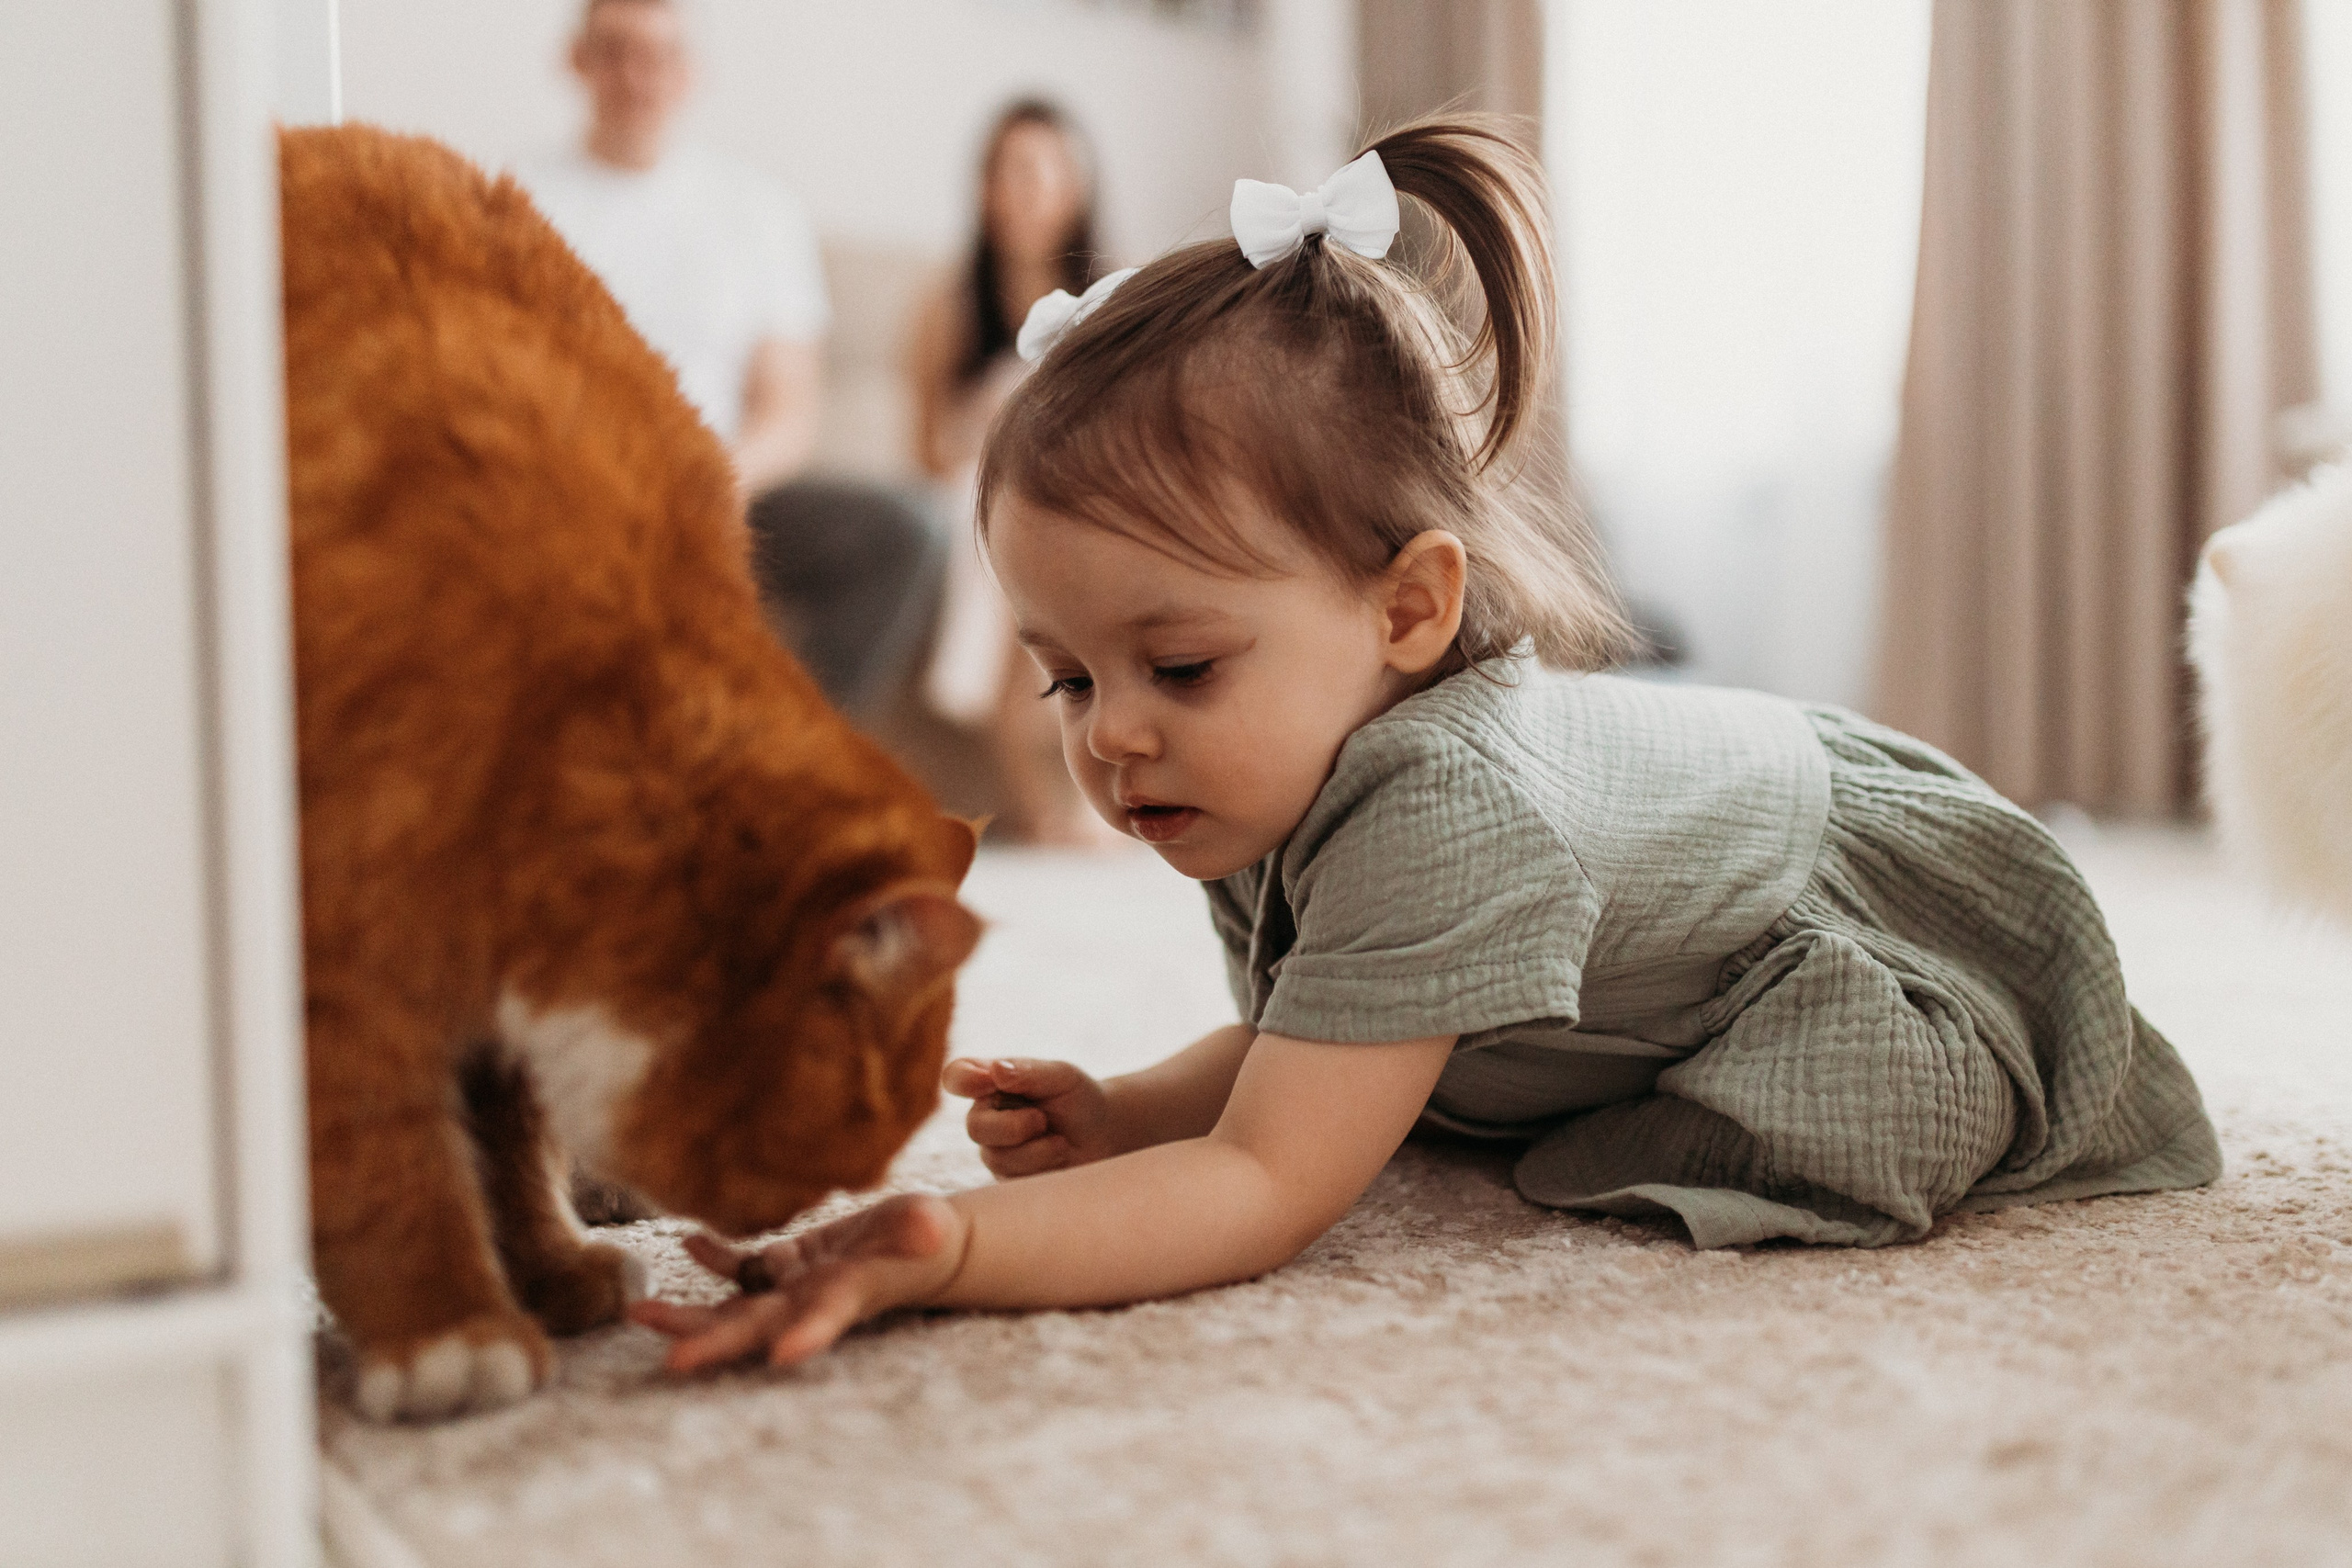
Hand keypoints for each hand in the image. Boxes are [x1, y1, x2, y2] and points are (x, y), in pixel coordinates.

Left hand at [627, 1194, 963, 1371]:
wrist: (915, 1242)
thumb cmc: (928, 1237)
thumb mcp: (928, 1227)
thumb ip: (921, 1228)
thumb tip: (930, 1225)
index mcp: (847, 1295)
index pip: (825, 1318)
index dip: (807, 1335)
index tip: (784, 1355)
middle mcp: (809, 1301)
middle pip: (757, 1328)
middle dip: (714, 1342)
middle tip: (674, 1360)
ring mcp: (790, 1286)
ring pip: (731, 1306)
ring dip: (687, 1312)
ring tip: (638, 1311)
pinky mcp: (783, 1264)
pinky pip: (740, 1265)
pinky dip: (714, 1255)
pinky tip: (690, 1240)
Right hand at [941, 1057, 1115, 1177]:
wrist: (1103, 1136)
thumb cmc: (1078, 1099)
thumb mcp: (1061, 1077)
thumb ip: (1029, 1072)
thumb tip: (995, 1069)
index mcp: (991, 1083)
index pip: (958, 1077)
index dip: (962, 1080)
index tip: (985, 1081)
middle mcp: (986, 1116)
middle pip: (976, 1128)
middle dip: (1013, 1128)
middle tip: (1043, 1120)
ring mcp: (995, 1150)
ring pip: (997, 1159)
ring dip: (1036, 1152)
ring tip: (1061, 1143)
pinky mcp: (1008, 1179)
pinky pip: (1013, 1181)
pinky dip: (1042, 1169)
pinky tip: (1058, 1159)